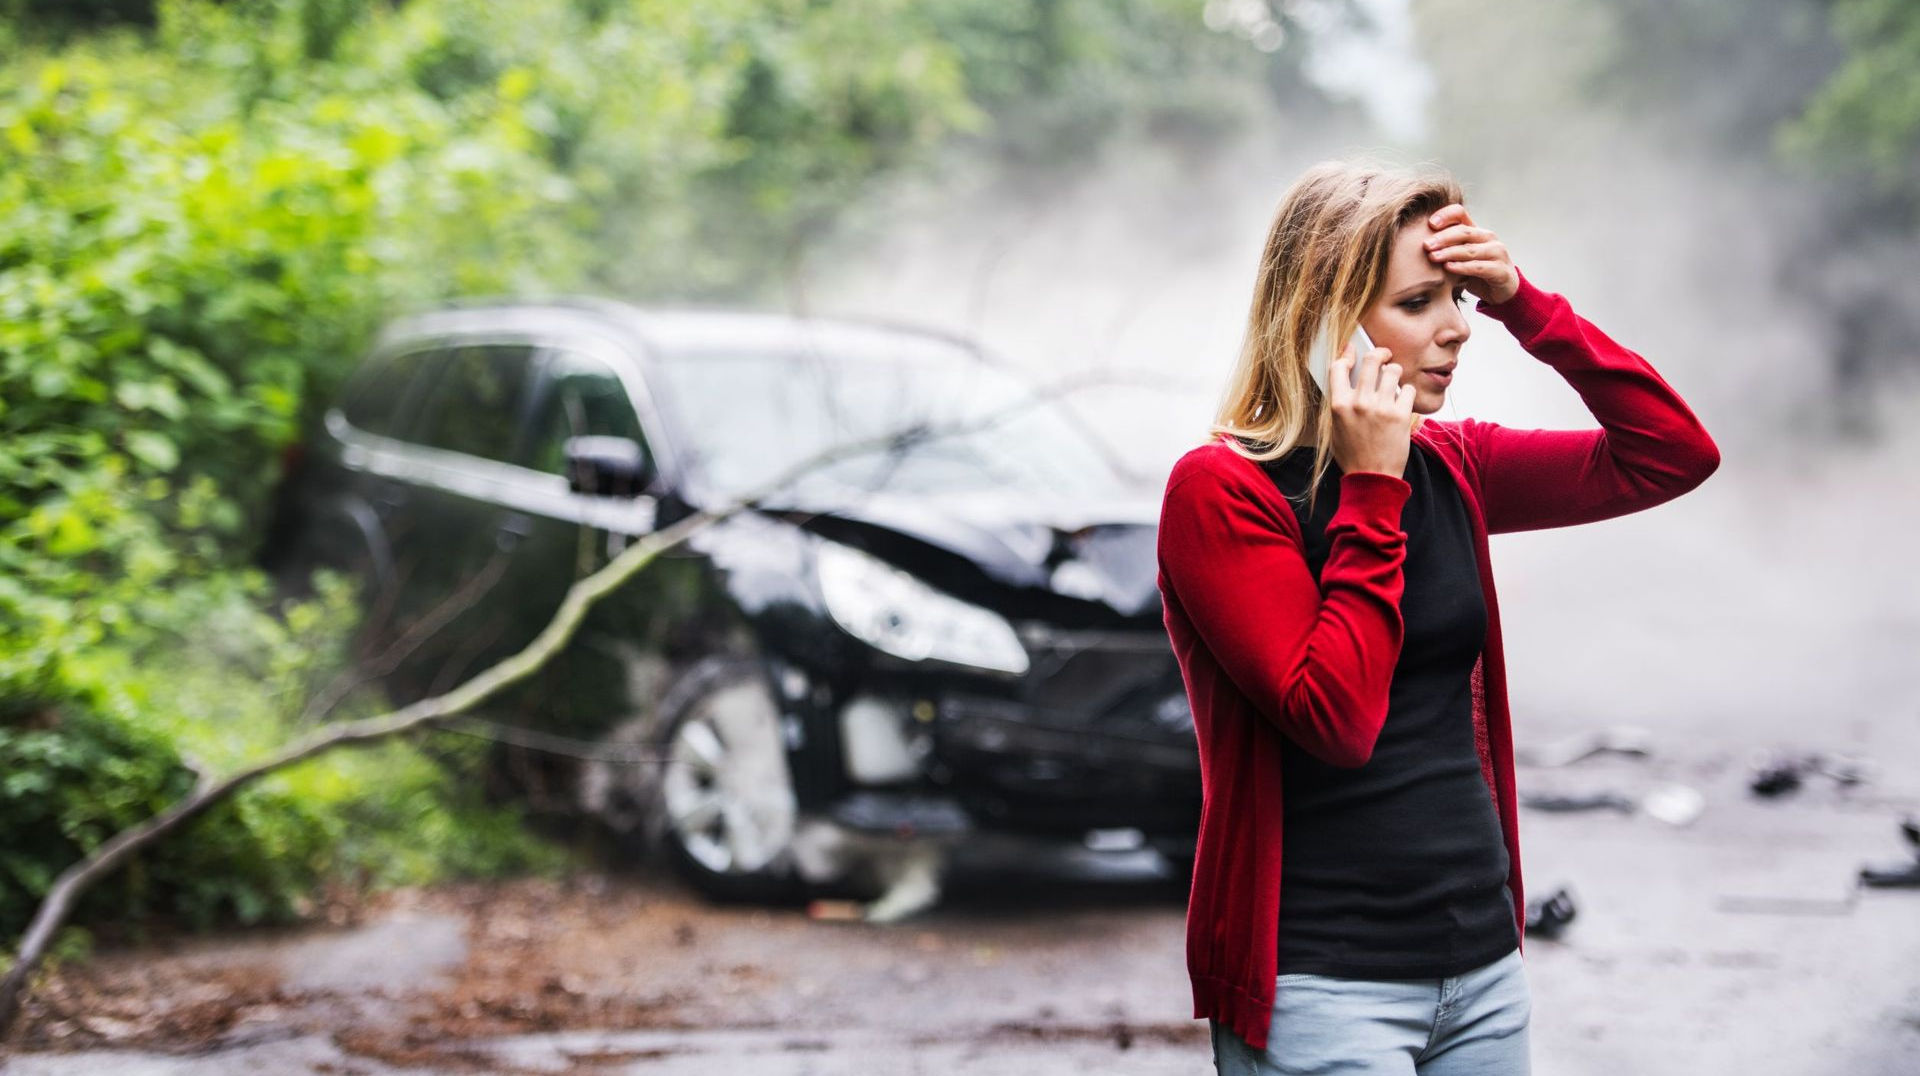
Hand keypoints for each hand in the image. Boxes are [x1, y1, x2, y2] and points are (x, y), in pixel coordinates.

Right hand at [1327, 338, 1415, 478]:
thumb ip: (1340, 403)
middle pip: (1371, 360)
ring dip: (1395, 373)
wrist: (1372, 477)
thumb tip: (1348, 380)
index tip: (1354, 349)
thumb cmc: (1352, 455)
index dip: (1347, 354)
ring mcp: (1381, 407)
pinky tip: (1403, 401)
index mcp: (1339, 405)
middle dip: (1380, 354)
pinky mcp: (1401, 415)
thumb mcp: (1335, 428)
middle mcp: (1360, 402)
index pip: (1339, 367)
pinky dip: (1407, 393)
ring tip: (1394, 382)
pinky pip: (1408, 389)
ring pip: (1393, 371)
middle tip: (1385, 357)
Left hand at [1424, 204, 1518, 304]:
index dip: (1445, 215)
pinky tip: (1449, 268)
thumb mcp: (1460, 257)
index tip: (1429, 224)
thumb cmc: (1476, 271)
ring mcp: (1496, 252)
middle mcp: (1488, 237)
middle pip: (1463, 231)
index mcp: (1476, 230)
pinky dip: (1462, 267)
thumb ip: (1446, 248)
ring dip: (1449, 252)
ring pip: (1470, 249)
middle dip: (1442, 238)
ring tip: (1433, 257)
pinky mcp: (1500, 270)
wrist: (1502, 291)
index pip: (1459, 213)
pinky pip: (1479, 267)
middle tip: (1426, 245)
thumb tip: (1415, 243)